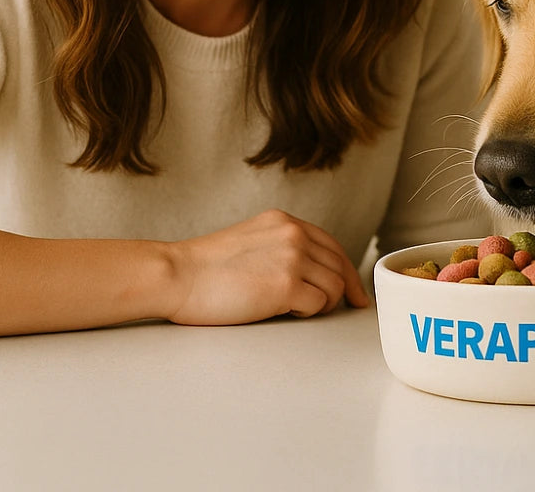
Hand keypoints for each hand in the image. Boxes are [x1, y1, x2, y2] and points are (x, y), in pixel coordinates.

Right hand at [165, 209, 369, 324]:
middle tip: (344, 309)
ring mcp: (292, 258)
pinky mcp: (286, 285)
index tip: (356, 292)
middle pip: (338, 267)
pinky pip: (318, 304)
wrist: (178, 275)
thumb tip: (313, 269)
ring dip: (319, 303)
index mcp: (285, 221)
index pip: (332, 246)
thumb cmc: (206, 267)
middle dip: (342, 292)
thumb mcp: (252, 239)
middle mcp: (294, 234)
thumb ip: (282, 245)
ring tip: (294, 308)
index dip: (347, 271)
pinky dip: (306, 313)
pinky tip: (285, 311)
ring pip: (333, 287)